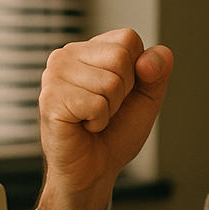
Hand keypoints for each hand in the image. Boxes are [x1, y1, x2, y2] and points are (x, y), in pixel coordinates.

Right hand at [36, 29, 172, 209]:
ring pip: (111, 82)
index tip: (121, 93)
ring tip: (92, 118)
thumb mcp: (147, 97)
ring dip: (110, 110)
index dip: (137, 72)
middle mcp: (67, 56)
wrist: (94, 170)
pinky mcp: (50, 99)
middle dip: (124, 92)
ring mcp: (54, 76)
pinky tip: (83, 126)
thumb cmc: (115, 133)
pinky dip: (98, 122)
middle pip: (121, 58)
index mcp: (88, 49)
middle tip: (105, 109)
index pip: (129, 39)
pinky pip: (97, 104)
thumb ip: (158, 70)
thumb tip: (149, 59)